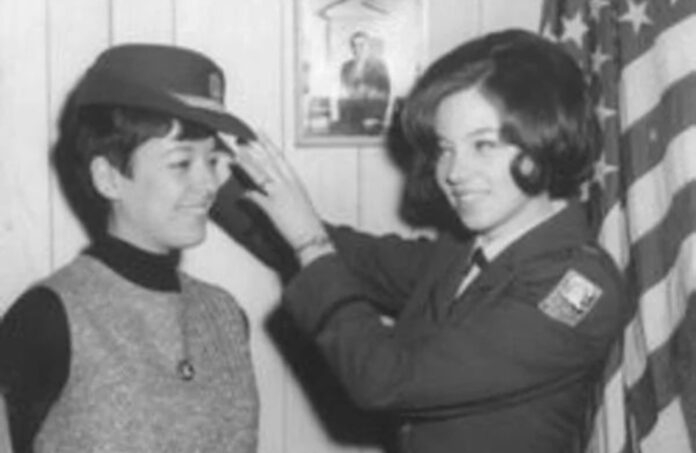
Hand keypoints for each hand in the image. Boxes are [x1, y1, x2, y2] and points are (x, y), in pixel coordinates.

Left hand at [220, 133, 334, 264]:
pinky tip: (239, 191)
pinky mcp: (273, 208)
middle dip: (254, 148)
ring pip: (262, 174)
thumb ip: (281, 191)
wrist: (313, 237)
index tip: (258, 133)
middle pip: (268, 161)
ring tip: (236, 153)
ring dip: (248, 163)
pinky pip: (257, 198)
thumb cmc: (305, 221)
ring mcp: (280, 194)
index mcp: (294, 179)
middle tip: (241, 137)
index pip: (279, 156)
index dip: (267, 144)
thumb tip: (270, 188)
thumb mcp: (296, 200)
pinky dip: (247, 194)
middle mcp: (288, 183)